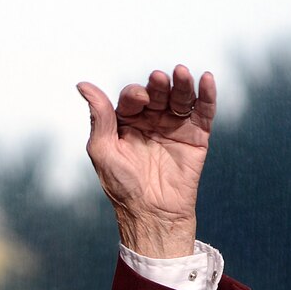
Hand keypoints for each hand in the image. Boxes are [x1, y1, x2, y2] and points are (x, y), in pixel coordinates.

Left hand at [77, 64, 216, 257]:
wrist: (152, 216)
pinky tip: (207, 79)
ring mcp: (175, 128)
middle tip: (160, 79)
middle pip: (158, 93)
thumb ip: (99, 118)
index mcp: (127, 123)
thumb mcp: (103, 151)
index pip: (133, 98)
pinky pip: (203, 113)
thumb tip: (83, 85)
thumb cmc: (122, 188)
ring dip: (183, 84)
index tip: (139, 101)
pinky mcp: (197, 139)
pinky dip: (207, 95)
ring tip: (182, 73)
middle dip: (159, 85)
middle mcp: (152, 122)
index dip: (135, 94)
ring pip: (181, 99)